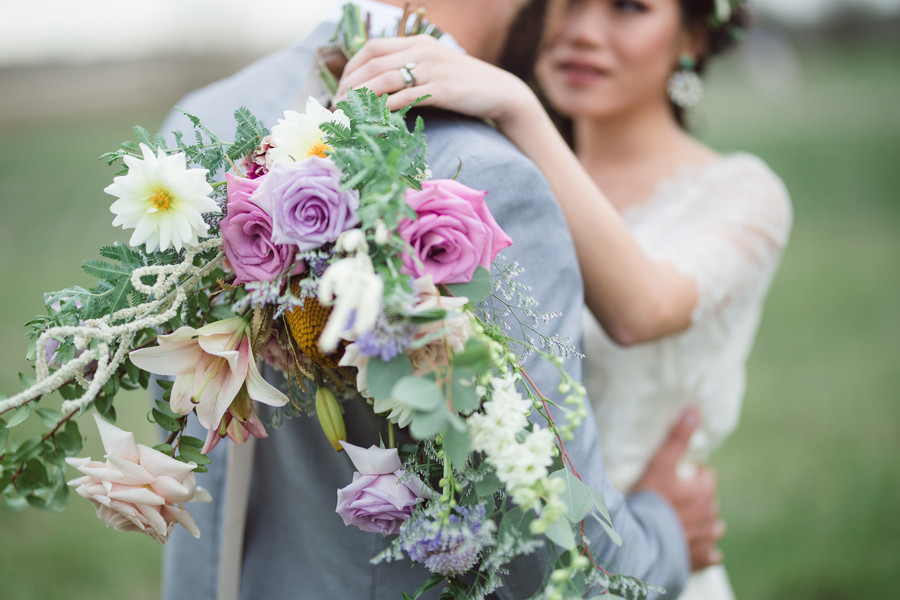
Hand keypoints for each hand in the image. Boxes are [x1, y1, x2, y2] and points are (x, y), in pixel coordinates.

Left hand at [336, 35, 538, 127]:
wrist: (500, 92)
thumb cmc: (464, 85)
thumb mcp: (434, 68)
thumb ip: (409, 70)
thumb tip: (378, 87)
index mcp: (417, 42)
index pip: (372, 48)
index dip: (351, 67)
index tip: (341, 88)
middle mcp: (422, 51)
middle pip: (373, 63)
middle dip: (350, 85)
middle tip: (338, 106)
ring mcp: (432, 69)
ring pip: (385, 80)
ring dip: (362, 98)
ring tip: (350, 115)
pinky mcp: (442, 89)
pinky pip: (406, 97)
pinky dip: (386, 108)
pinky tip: (375, 119)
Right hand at [630, 407, 725, 570]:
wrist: (645, 543)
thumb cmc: (651, 501)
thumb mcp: (661, 464)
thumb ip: (677, 437)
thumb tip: (694, 410)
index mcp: (704, 491)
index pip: (706, 476)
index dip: (691, 474)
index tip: (676, 477)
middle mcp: (711, 515)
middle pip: (709, 501)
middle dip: (696, 498)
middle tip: (672, 498)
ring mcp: (708, 539)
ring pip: (713, 527)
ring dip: (703, 523)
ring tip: (681, 522)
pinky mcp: (702, 559)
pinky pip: (711, 555)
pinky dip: (705, 551)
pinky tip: (692, 547)